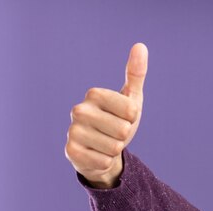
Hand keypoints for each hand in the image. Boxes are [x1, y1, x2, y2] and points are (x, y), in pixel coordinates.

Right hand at [65, 43, 147, 187]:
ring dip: (114, 150)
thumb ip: (135, 74)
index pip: (131, 111)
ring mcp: (72, 131)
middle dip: (124, 136)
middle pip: (123, 130)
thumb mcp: (131, 99)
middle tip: (113, 133)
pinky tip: (97, 155)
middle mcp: (78, 110)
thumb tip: (141, 46)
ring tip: (105, 144)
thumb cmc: (118, 121)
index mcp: (94, 94)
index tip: (123, 118)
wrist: (101, 150)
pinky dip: (106, 162)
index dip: (132, 119)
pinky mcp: (71, 152)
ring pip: (114, 147)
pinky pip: (103, 161)